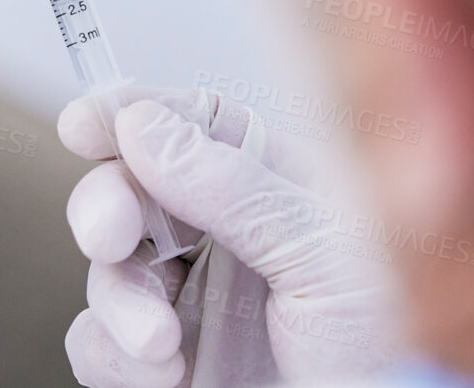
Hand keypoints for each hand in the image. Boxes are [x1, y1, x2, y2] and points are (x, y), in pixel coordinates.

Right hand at [60, 87, 399, 386]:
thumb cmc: (391, 350)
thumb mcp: (325, 253)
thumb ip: (233, 186)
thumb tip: (144, 123)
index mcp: (278, 187)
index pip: (192, 123)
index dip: (131, 112)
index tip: (83, 125)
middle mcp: (230, 236)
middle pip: (132, 187)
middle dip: (107, 204)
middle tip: (110, 235)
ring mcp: (196, 300)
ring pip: (109, 267)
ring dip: (119, 299)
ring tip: (161, 343)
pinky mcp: (170, 362)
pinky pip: (98, 343)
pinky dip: (113, 357)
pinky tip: (163, 374)